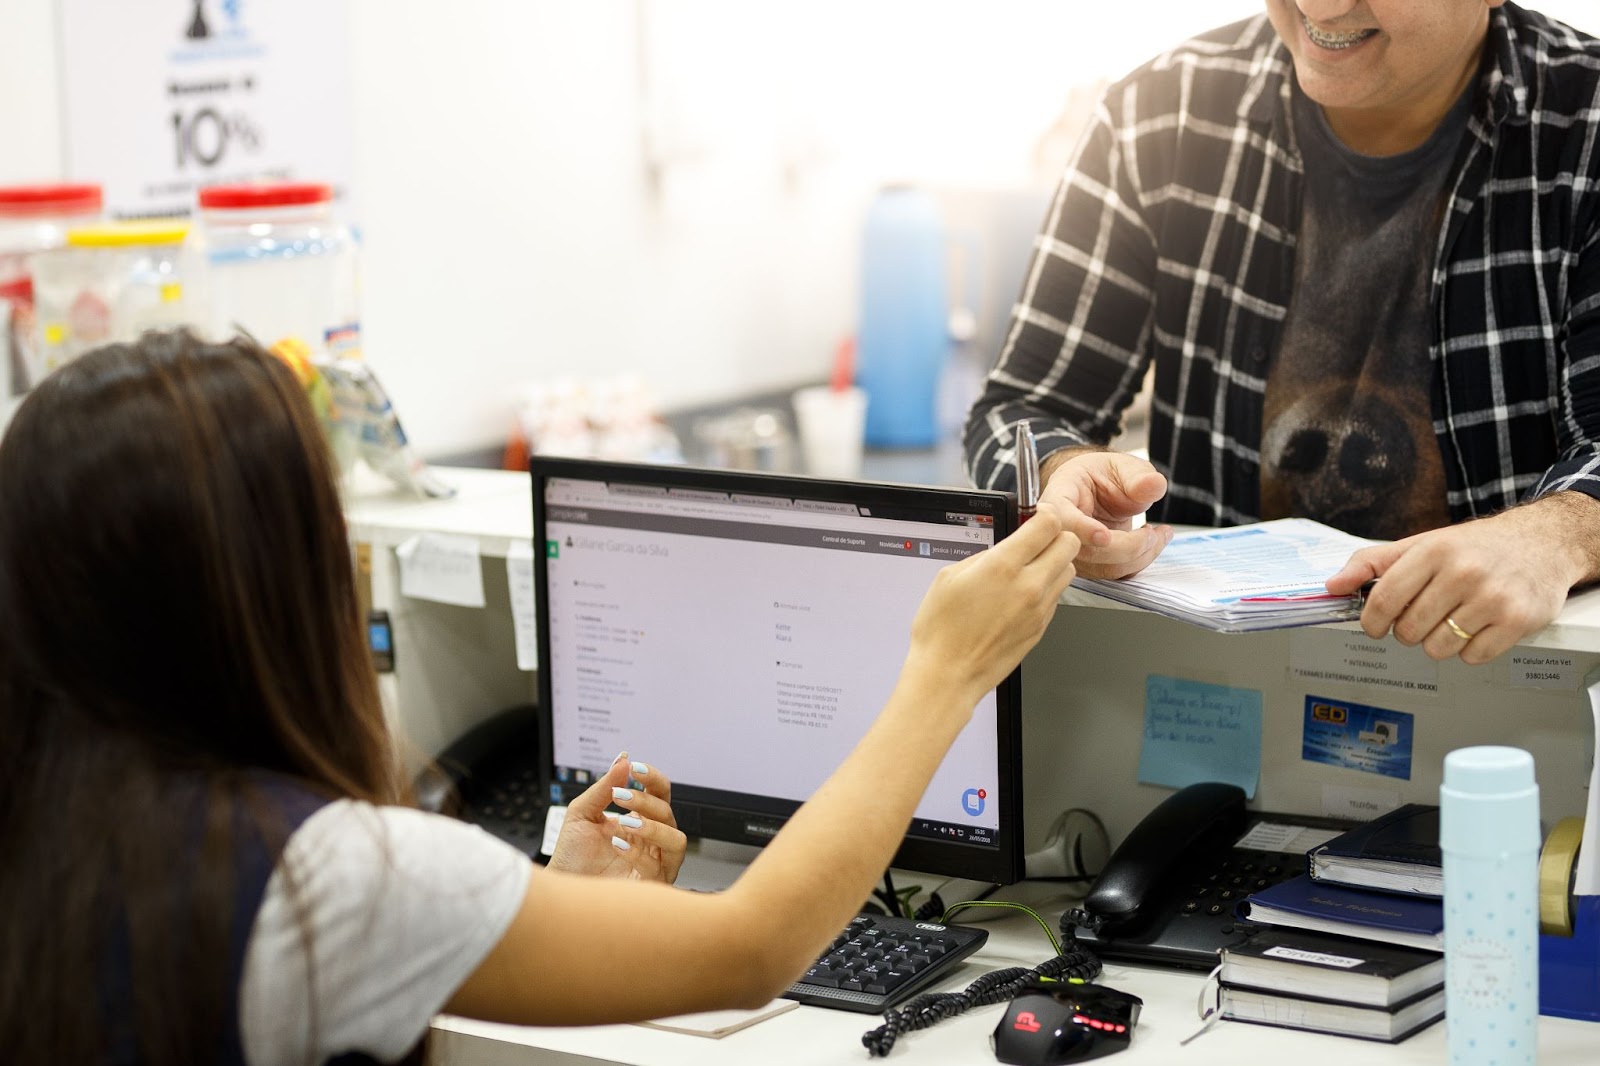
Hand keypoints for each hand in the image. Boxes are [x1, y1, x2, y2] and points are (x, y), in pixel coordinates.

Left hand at [548, 751, 686, 883]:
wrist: (563, 886)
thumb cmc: (573, 855)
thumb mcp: (583, 813)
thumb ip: (604, 787)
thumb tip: (623, 760)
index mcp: (640, 818)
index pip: (660, 793)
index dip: (652, 778)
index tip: (634, 769)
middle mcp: (652, 839)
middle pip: (669, 812)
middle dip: (646, 801)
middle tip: (620, 797)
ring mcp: (655, 862)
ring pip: (677, 839)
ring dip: (653, 827)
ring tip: (625, 823)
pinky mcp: (652, 884)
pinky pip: (660, 866)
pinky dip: (639, 853)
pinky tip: (618, 846)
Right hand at [904, 504, 1079, 704]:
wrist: (948, 674)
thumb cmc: (941, 631)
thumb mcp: (949, 577)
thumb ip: (983, 556)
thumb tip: (1001, 549)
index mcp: (1002, 566)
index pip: (1048, 524)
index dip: (1044, 514)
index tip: (1036, 516)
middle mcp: (1028, 585)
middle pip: (1069, 544)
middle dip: (1056, 535)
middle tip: (1038, 539)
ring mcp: (1039, 609)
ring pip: (1069, 570)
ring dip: (1055, 562)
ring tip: (1031, 568)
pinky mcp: (1041, 627)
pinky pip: (1056, 597)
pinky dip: (1046, 589)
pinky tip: (1022, 595)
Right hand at [1039, 449, 1171, 578]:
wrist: (1098, 490)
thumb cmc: (1103, 476)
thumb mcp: (1123, 466)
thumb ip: (1138, 475)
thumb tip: (1153, 484)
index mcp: (1060, 494)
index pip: (1060, 517)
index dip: (1080, 528)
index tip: (1103, 535)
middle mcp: (1061, 528)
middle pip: (1084, 550)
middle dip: (1127, 546)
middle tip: (1152, 531)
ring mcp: (1072, 551)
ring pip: (1103, 568)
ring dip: (1139, 556)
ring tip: (1157, 534)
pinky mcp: (1089, 566)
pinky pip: (1114, 575)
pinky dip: (1139, 562)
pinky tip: (1149, 543)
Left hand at [1325, 494, 1598, 664]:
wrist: (1543, 542)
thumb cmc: (1474, 547)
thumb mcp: (1421, 544)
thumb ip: (1372, 563)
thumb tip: (1332, 586)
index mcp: (1434, 551)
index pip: (1384, 600)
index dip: (1372, 622)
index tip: (1374, 626)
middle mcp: (1463, 573)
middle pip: (1409, 631)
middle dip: (1408, 631)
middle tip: (1424, 617)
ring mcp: (1492, 598)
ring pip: (1438, 648)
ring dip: (1439, 642)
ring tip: (1453, 619)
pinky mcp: (1518, 621)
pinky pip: (1472, 657)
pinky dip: (1470, 649)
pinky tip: (1478, 627)